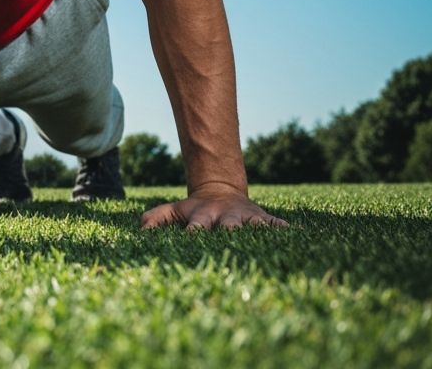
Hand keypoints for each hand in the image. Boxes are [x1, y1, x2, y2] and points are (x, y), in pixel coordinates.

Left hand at [141, 186, 289, 230]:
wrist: (220, 191)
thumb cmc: (194, 210)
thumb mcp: (175, 211)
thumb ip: (157, 218)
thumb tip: (140, 230)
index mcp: (203, 217)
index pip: (198, 227)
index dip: (196, 232)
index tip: (194, 237)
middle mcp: (224, 218)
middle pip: (228, 227)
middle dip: (230, 233)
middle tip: (233, 239)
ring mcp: (244, 218)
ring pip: (252, 226)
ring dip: (258, 232)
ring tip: (265, 238)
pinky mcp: (261, 219)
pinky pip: (274, 224)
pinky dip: (282, 228)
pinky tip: (292, 232)